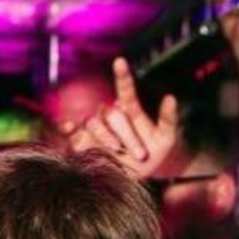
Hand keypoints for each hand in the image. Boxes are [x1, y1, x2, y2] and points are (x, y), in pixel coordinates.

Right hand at [65, 58, 184, 179]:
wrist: (137, 177)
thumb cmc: (152, 154)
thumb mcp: (166, 138)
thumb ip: (168, 118)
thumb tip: (170, 97)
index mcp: (129, 111)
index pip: (125, 90)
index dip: (122, 76)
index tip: (120, 61)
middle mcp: (110, 117)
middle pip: (112, 114)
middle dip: (127, 134)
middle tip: (141, 155)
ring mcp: (95, 130)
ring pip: (93, 123)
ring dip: (106, 137)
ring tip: (119, 153)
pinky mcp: (82, 143)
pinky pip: (71, 132)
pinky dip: (67, 127)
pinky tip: (68, 126)